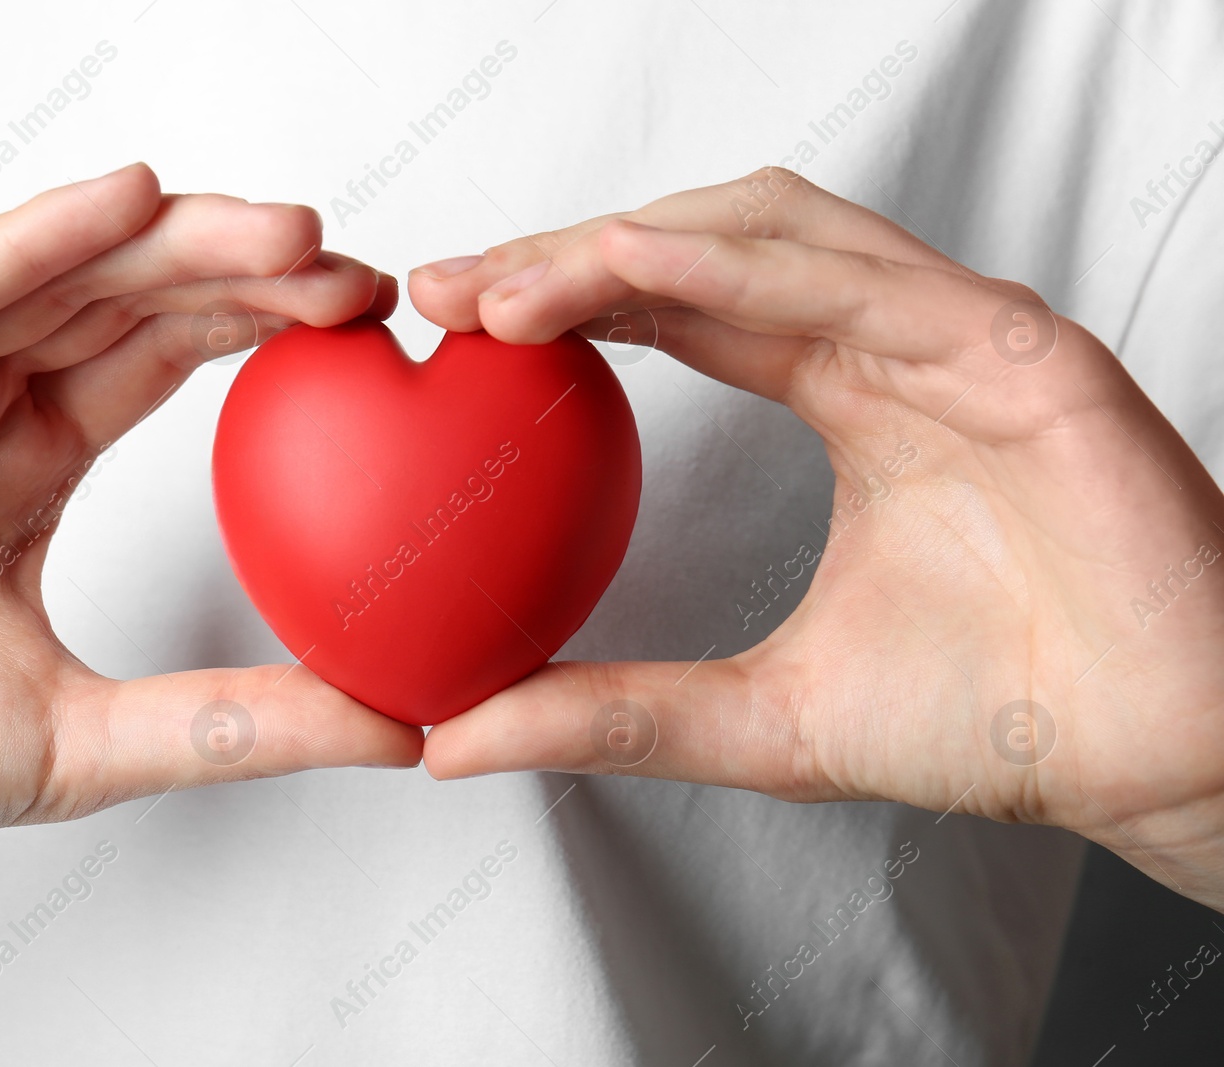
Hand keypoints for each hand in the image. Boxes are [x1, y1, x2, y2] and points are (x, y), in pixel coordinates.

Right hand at [0, 164, 421, 1004]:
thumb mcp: (91, 739)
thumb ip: (236, 726)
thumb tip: (395, 731)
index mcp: (25, 459)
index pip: (160, 354)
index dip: (261, 322)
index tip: (363, 314)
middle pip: (119, 298)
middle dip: (236, 270)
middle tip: (346, 263)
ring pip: (41, 278)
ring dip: (163, 243)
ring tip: (278, 231)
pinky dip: (19, 248)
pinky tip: (116, 209)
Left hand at [410, 169, 1223, 910]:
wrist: (1149, 758)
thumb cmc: (990, 718)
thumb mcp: (759, 720)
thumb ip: (614, 713)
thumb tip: (453, 738)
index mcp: (845, 391)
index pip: (680, 309)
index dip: (566, 301)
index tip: (454, 327)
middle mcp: (893, 344)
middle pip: (705, 247)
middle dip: (570, 255)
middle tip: (450, 289)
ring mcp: (956, 334)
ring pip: (774, 232)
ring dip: (631, 242)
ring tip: (513, 290)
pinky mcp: (1019, 350)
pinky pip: (864, 279)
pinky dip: (739, 263)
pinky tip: (635, 271)